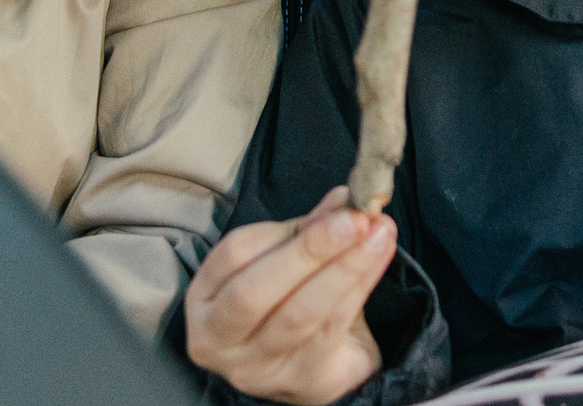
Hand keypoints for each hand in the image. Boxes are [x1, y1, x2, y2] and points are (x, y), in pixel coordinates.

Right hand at [185, 186, 396, 404]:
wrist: (314, 366)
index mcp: (203, 300)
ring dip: (345, 268)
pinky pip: (330, 331)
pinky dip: (359, 291)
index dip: (284, 229)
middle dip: (311, 250)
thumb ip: (307, 230)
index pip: (233, 255)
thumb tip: (342, 199)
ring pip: (299, 315)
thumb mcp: (284, 263)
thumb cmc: (287, 303)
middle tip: (356, 220)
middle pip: (256, 291)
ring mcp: (255, 368)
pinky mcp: (298, 383)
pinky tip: (377, 263)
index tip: (335, 206)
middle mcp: (218, 340)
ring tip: (378, 237)